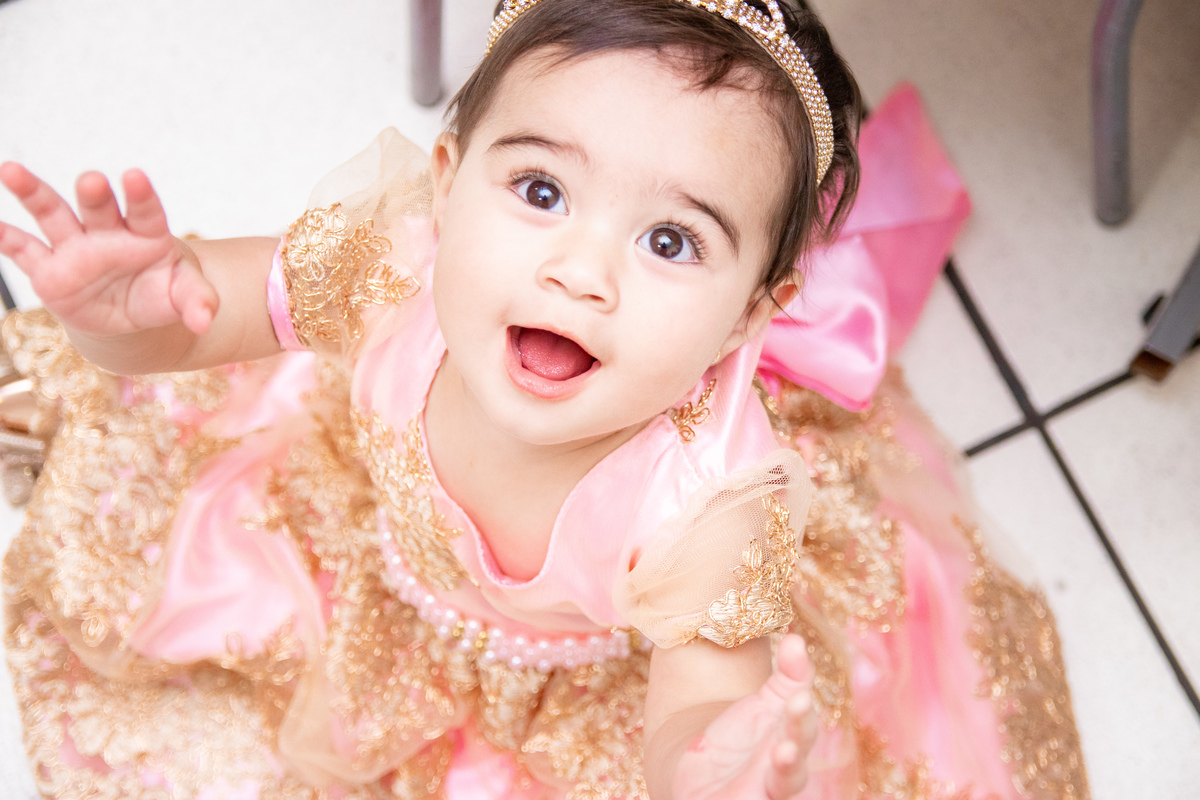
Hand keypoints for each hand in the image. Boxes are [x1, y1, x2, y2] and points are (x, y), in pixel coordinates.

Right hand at [0, 163, 217, 335]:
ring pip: (53, 214)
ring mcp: (75, 248)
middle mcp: (107, 233)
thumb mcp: (185, 296)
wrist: (132, 312)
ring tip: (11, 169)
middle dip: (95, 195)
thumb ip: (198, 302)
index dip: (141, 196)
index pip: (145, 211)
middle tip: (92, 179)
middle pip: (99, 208)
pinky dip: (7, 240)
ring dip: (33, 193)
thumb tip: (205, 321)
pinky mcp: (49, 270)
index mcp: (146, 234)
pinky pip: (25, 251)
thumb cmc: (163, 292)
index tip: (135, 177)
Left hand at [671, 635, 817, 799]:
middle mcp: (785, 767)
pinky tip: (741, 793)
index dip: (802, 709)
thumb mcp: (765, 702)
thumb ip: (789, 675)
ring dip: (787, 768)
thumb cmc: (743, 738)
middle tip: (794, 716)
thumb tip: (798, 638)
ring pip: (784, 783)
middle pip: (798, 756)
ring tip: (782, 754)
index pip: (802, 720)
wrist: (707, 774)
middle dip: (798, 737)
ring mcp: (767, 789)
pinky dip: (749, 798)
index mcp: (791, 737)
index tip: (799, 693)